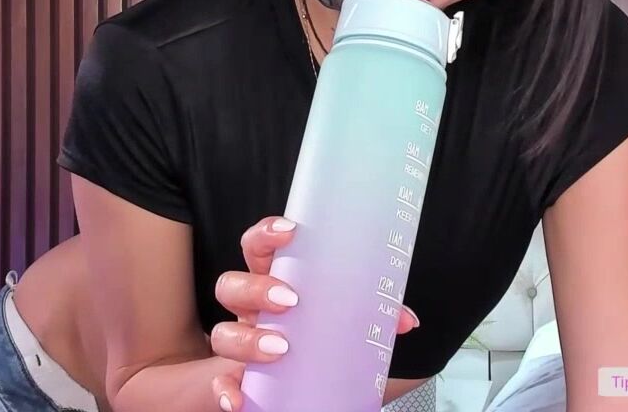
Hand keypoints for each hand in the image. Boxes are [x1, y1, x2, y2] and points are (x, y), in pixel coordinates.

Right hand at [209, 215, 419, 410]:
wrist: (308, 384)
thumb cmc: (323, 336)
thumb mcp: (348, 320)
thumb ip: (375, 316)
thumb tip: (406, 320)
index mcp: (274, 282)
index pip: (257, 248)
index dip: (265, 234)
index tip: (290, 231)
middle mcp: (252, 310)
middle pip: (230, 285)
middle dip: (255, 288)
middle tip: (291, 299)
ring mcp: (241, 342)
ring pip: (222, 332)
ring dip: (247, 339)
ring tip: (281, 347)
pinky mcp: (237, 378)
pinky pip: (220, 383)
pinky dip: (226, 390)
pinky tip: (238, 398)